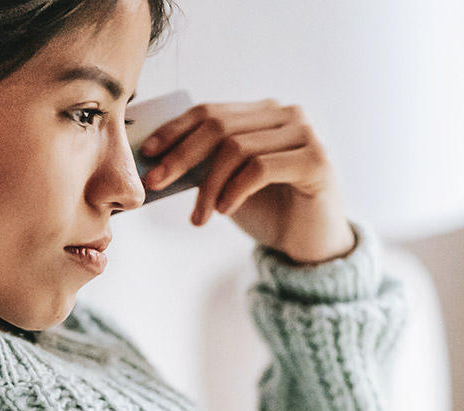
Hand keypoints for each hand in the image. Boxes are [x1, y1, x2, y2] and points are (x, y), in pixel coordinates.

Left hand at [137, 99, 355, 264]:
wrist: (310, 245)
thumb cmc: (269, 212)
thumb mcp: (227, 183)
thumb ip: (203, 164)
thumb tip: (155, 158)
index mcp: (263, 113)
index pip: (210, 112)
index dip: (174, 130)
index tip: (148, 153)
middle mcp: (287, 115)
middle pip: (219, 126)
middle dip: (181, 155)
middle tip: (157, 183)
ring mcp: (304, 135)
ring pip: (237, 148)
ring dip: (209, 185)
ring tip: (200, 215)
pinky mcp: (316, 161)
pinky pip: (260, 168)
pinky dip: (235, 190)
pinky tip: (225, 211)